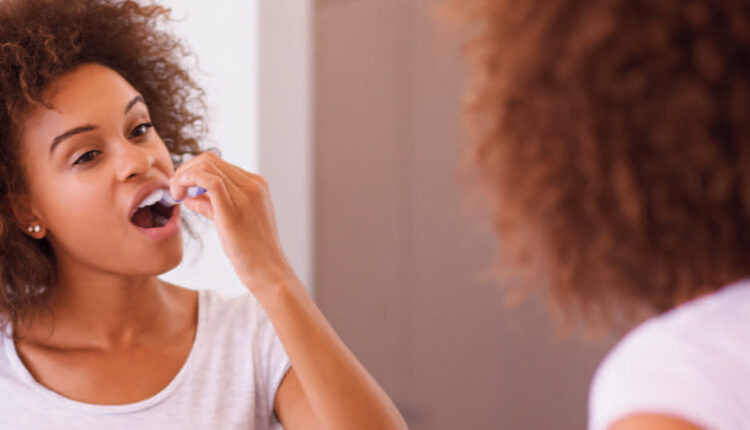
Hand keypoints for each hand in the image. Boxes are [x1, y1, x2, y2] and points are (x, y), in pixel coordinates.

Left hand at [169, 151, 294, 292]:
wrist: (269, 271)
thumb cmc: (252, 252)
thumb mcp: (234, 222)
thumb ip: (213, 206)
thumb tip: (191, 197)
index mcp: (257, 185)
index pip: (218, 164)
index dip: (194, 171)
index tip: (182, 187)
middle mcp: (253, 185)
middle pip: (210, 160)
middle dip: (185, 170)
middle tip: (175, 190)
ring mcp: (246, 194)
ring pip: (207, 165)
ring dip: (184, 175)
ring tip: (176, 194)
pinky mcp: (234, 208)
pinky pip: (208, 180)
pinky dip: (189, 180)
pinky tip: (180, 196)